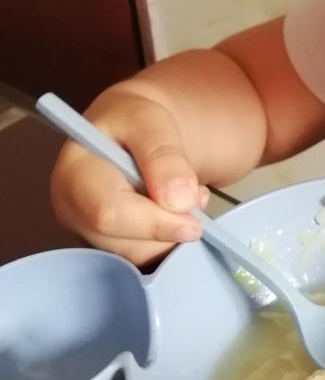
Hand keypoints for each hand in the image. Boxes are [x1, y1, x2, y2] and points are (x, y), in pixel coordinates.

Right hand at [50, 87, 207, 264]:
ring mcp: (89, 233)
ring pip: (140, 255)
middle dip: (171, 225)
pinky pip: (146, 258)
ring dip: (175, 233)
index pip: (109, 213)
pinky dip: (170, 240)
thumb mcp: (151, 121)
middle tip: (196, 193)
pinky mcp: (111, 246)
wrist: (134, 130)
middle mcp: (73, 211)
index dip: (155, 221)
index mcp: (75, 174)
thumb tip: (179, 202)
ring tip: (185, 194)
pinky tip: (175, 212)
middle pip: (126, 243)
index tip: (194, 217)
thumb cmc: (136, 121)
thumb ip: (164, 155)